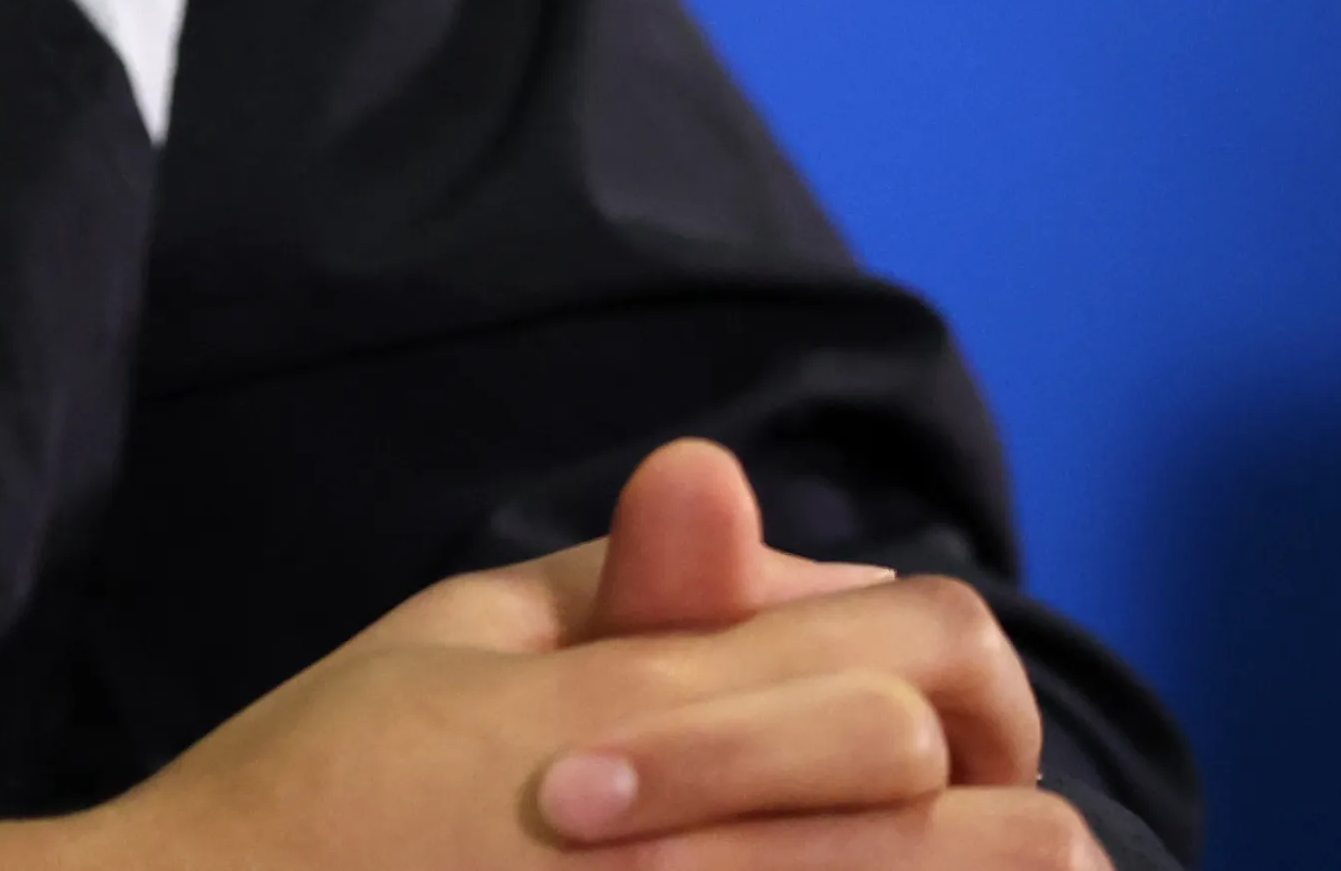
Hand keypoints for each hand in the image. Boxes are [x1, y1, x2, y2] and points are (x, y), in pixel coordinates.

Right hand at [0, 443, 1102, 870]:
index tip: (890, 706)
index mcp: (655, 713)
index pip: (933, 656)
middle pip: (1015, 833)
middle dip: (992, 815)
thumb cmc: (325, 793)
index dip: (952, 674)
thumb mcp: (456, 639)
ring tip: (875, 860)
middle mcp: (720, 849)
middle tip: (921, 826)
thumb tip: (750, 504)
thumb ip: (630, 578)